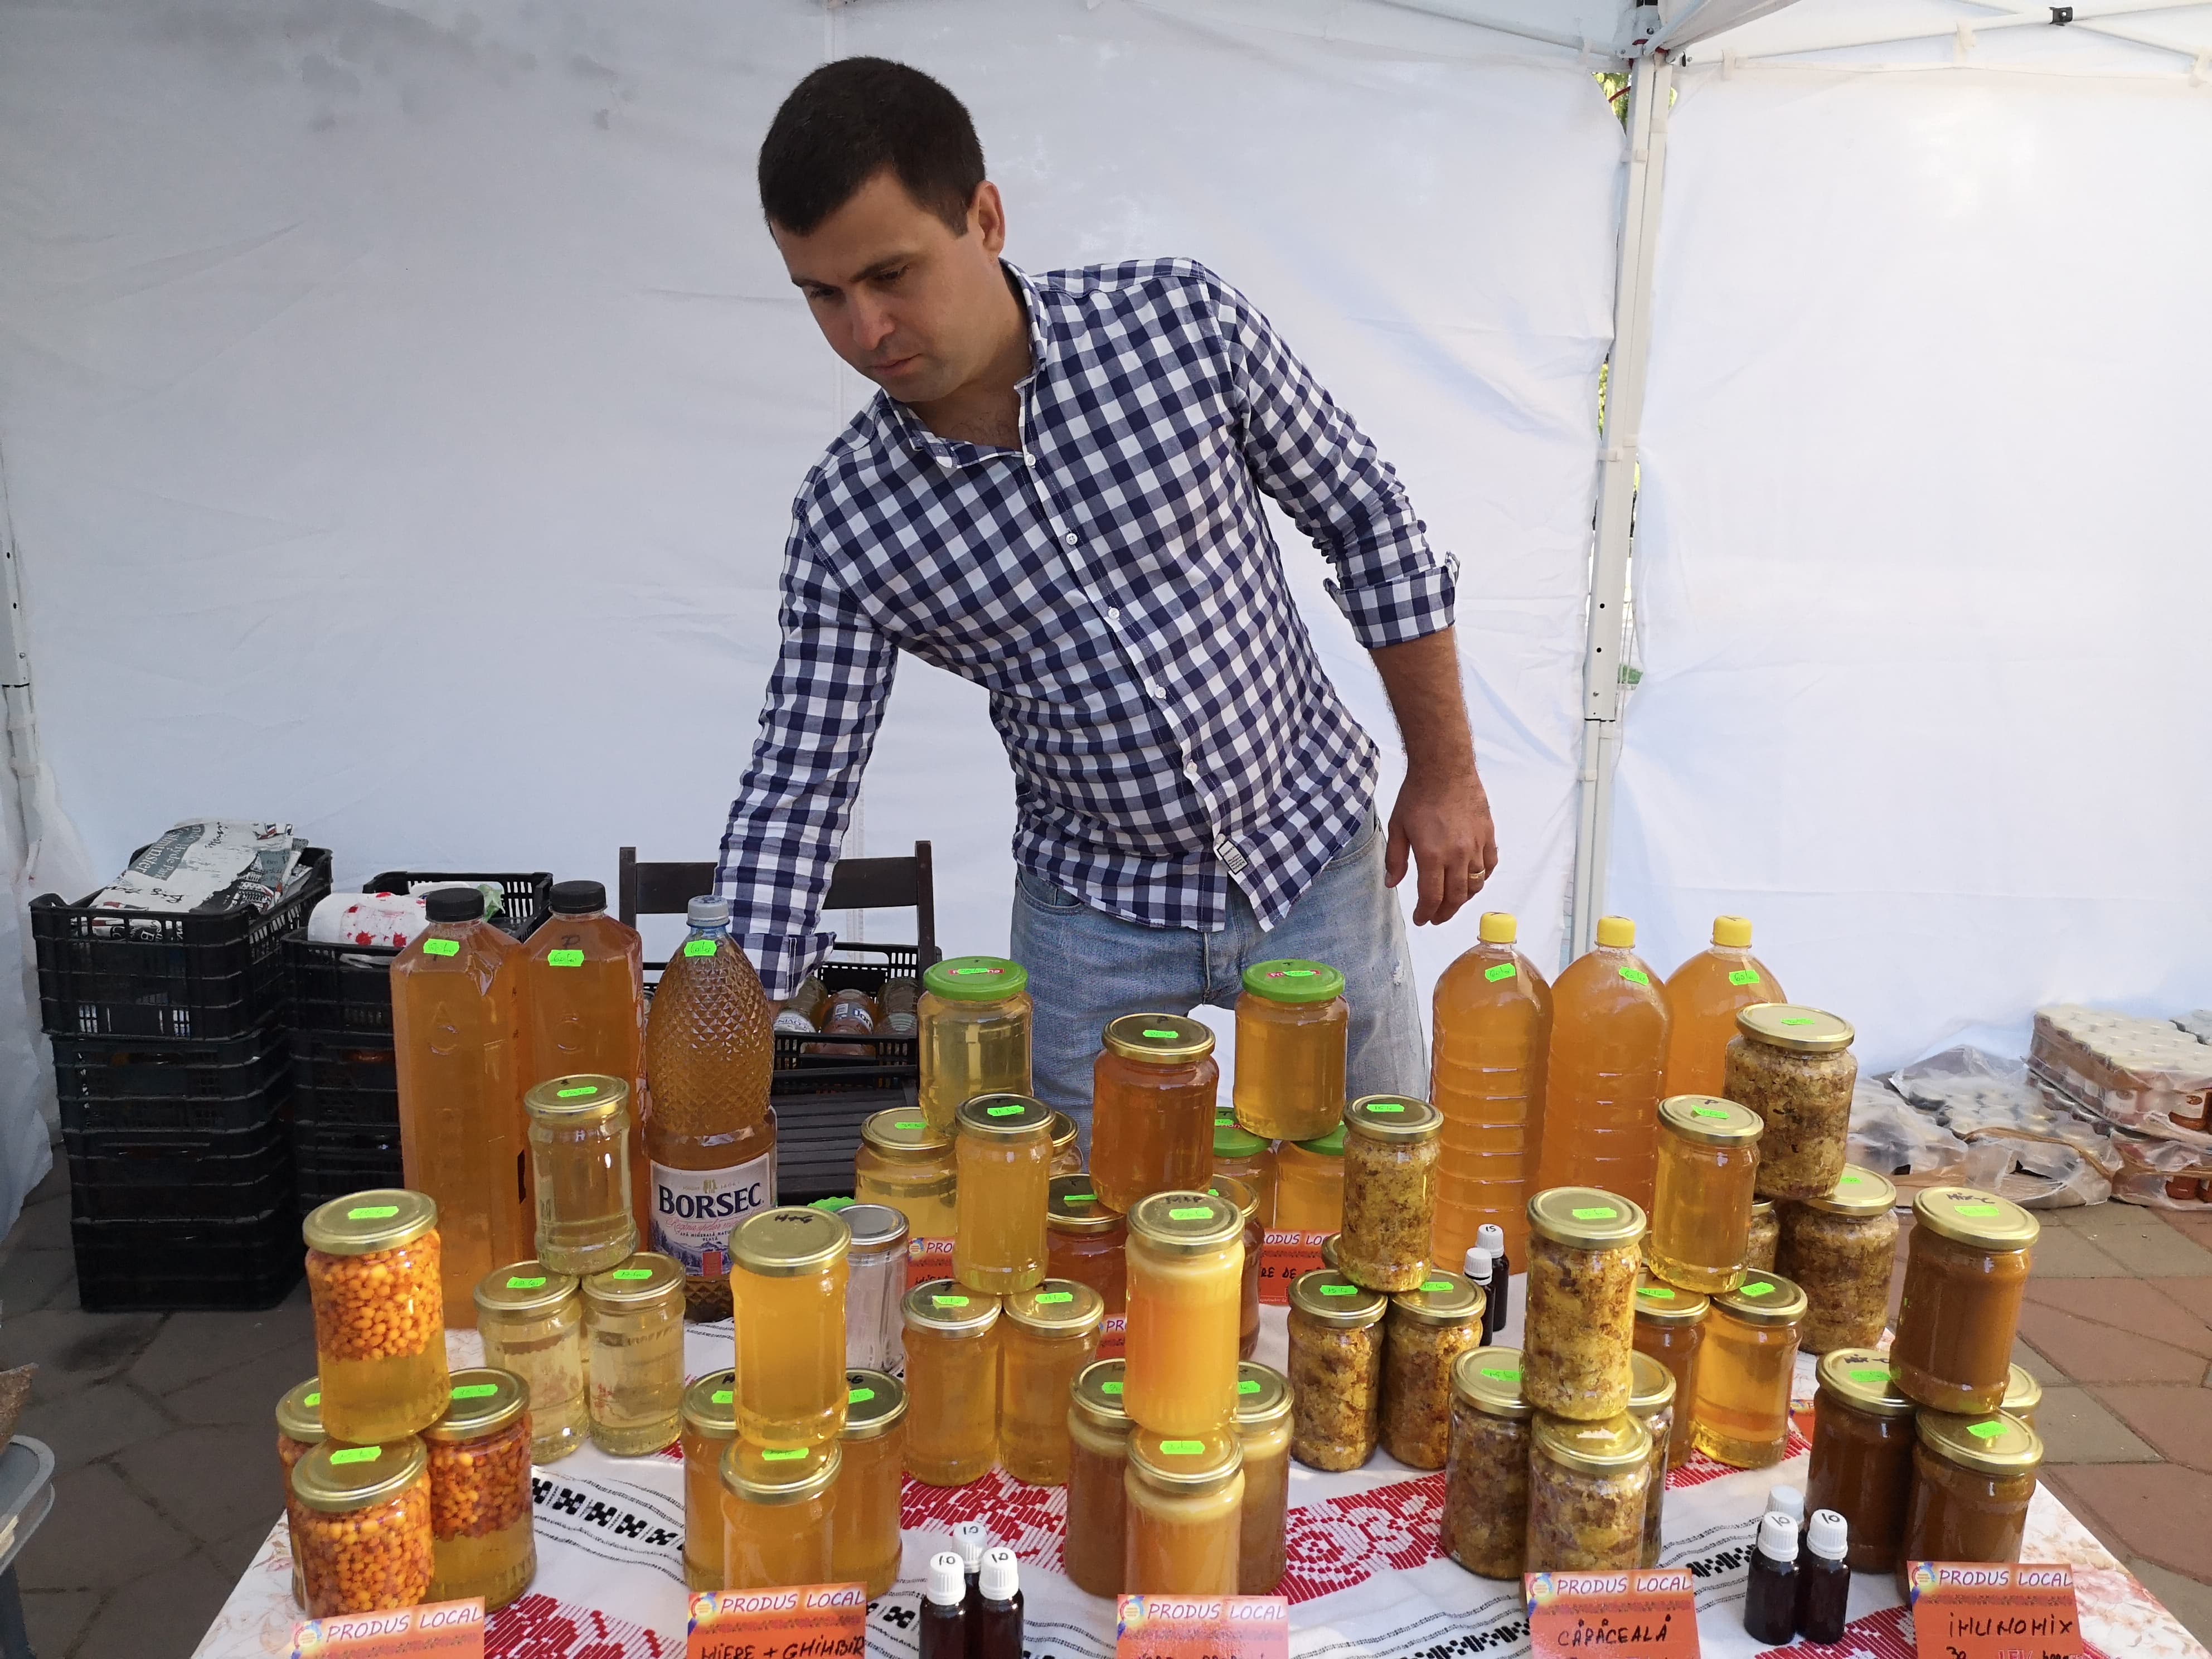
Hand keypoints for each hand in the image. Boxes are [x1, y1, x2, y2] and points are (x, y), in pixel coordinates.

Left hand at [1384, 764, 1498, 925]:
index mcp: (1432, 855)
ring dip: (1463, 898)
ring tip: (1452, 901)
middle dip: (1444, 912)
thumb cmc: (1417, 795)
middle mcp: (1458, 855)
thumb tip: (1392, 884)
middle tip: (1436, 918)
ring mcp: (1476, 845)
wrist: (1444, 768)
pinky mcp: (1488, 834)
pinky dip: (1482, 878)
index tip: (1421, 920)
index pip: (1432, 897)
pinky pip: (1489, 865)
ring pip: (1475, 884)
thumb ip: (1395, 859)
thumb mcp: (1398, 827)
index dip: (1426, 913)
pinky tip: (1473, 880)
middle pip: (1456, 897)